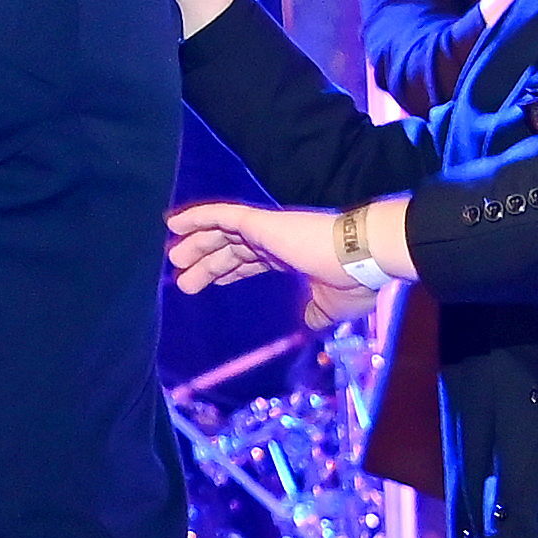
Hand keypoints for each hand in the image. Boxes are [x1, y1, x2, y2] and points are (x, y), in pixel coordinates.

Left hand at [167, 199, 360, 296]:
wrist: (363, 257)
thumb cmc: (353, 280)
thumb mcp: (331, 306)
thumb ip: (315, 312)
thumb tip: (308, 322)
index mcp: (290, 256)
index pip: (253, 260)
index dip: (231, 270)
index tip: (213, 280)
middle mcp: (275, 240)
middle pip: (232, 249)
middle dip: (208, 262)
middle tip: (183, 278)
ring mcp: (267, 229)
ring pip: (221, 232)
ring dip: (197, 243)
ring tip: (174, 258)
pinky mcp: (261, 222)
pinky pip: (221, 215)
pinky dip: (197, 217)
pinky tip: (174, 224)